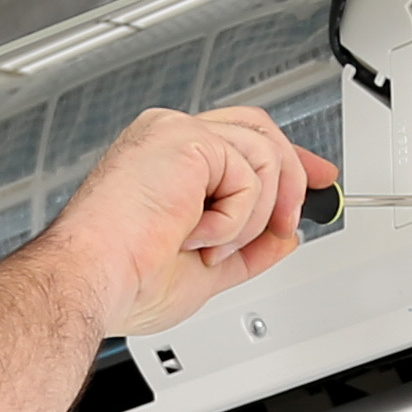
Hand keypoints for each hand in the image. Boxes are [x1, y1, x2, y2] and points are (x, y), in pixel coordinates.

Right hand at [27, 106, 328, 342]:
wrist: (92, 280)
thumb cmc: (124, 279)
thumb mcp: (207, 270)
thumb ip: (249, 249)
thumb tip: (285, 238)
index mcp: (166, 162)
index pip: (240, 140)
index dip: (286, 160)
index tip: (318, 180)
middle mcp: (168, 138)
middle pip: (259, 130)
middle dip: (292, 176)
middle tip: (289, 222)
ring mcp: (176, 133)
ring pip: (263, 155)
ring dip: (252, 217)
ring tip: (212, 247)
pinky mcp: (185, 138)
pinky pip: (248, 172)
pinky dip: (234, 218)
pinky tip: (197, 236)